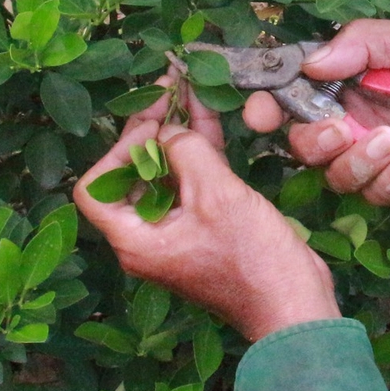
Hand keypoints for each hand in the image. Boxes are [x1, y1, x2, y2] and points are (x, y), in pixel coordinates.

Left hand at [73, 82, 338, 340]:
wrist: (294, 303)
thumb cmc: (251, 257)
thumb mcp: (217, 195)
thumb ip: (188, 151)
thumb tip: (174, 129)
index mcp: (135, 239)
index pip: (94, 190)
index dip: (117, 151)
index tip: (151, 125)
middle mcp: (148, 236)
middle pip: (132, 175)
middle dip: (151, 129)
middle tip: (167, 87)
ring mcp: (178, 230)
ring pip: (167, 173)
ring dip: (178, 132)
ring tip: (188, 87)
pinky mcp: (207, 225)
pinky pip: (193, 182)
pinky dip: (199, 150)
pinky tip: (207, 113)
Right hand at [241, 16, 389, 206]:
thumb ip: (361, 44)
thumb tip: (311, 64)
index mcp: (348, 81)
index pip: (291, 94)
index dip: (266, 105)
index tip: (259, 112)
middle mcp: (353, 120)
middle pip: (302, 142)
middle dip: (312, 140)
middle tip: (341, 129)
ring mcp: (376, 157)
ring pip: (334, 174)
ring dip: (358, 161)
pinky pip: (375, 193)